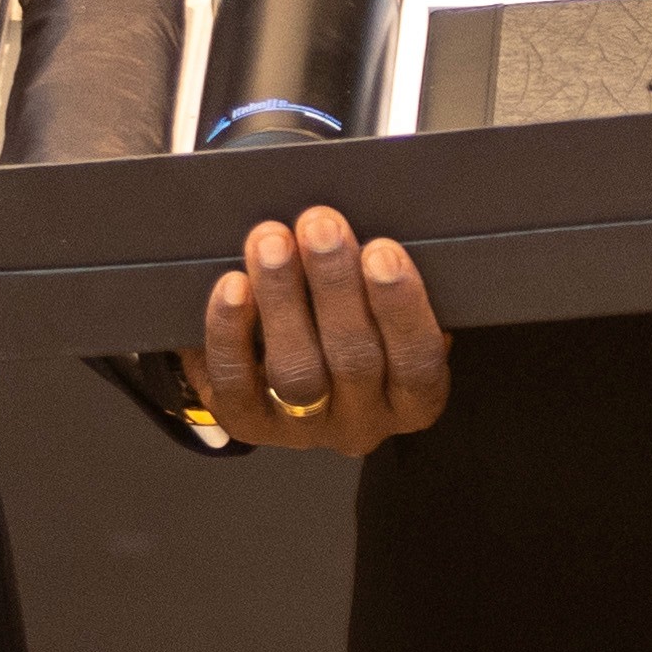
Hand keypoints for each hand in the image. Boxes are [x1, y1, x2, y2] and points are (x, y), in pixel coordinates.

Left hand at [184, 205, 451, 453]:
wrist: (282, 360)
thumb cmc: (348, 317)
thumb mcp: (381, 305)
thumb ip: (382, 276)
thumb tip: (364, 224)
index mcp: (410, 396)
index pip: (419, 361)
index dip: (401, 307)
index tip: (383, 250)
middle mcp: (362, 421)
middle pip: (354, 360)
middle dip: (335, 285)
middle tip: (319, 224)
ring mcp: (304, 428)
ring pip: (296, 373)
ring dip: (284, 299)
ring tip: (272, 241)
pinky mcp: (249, 423)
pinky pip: (236, 384)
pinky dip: (231, 332)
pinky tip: (233, 285)